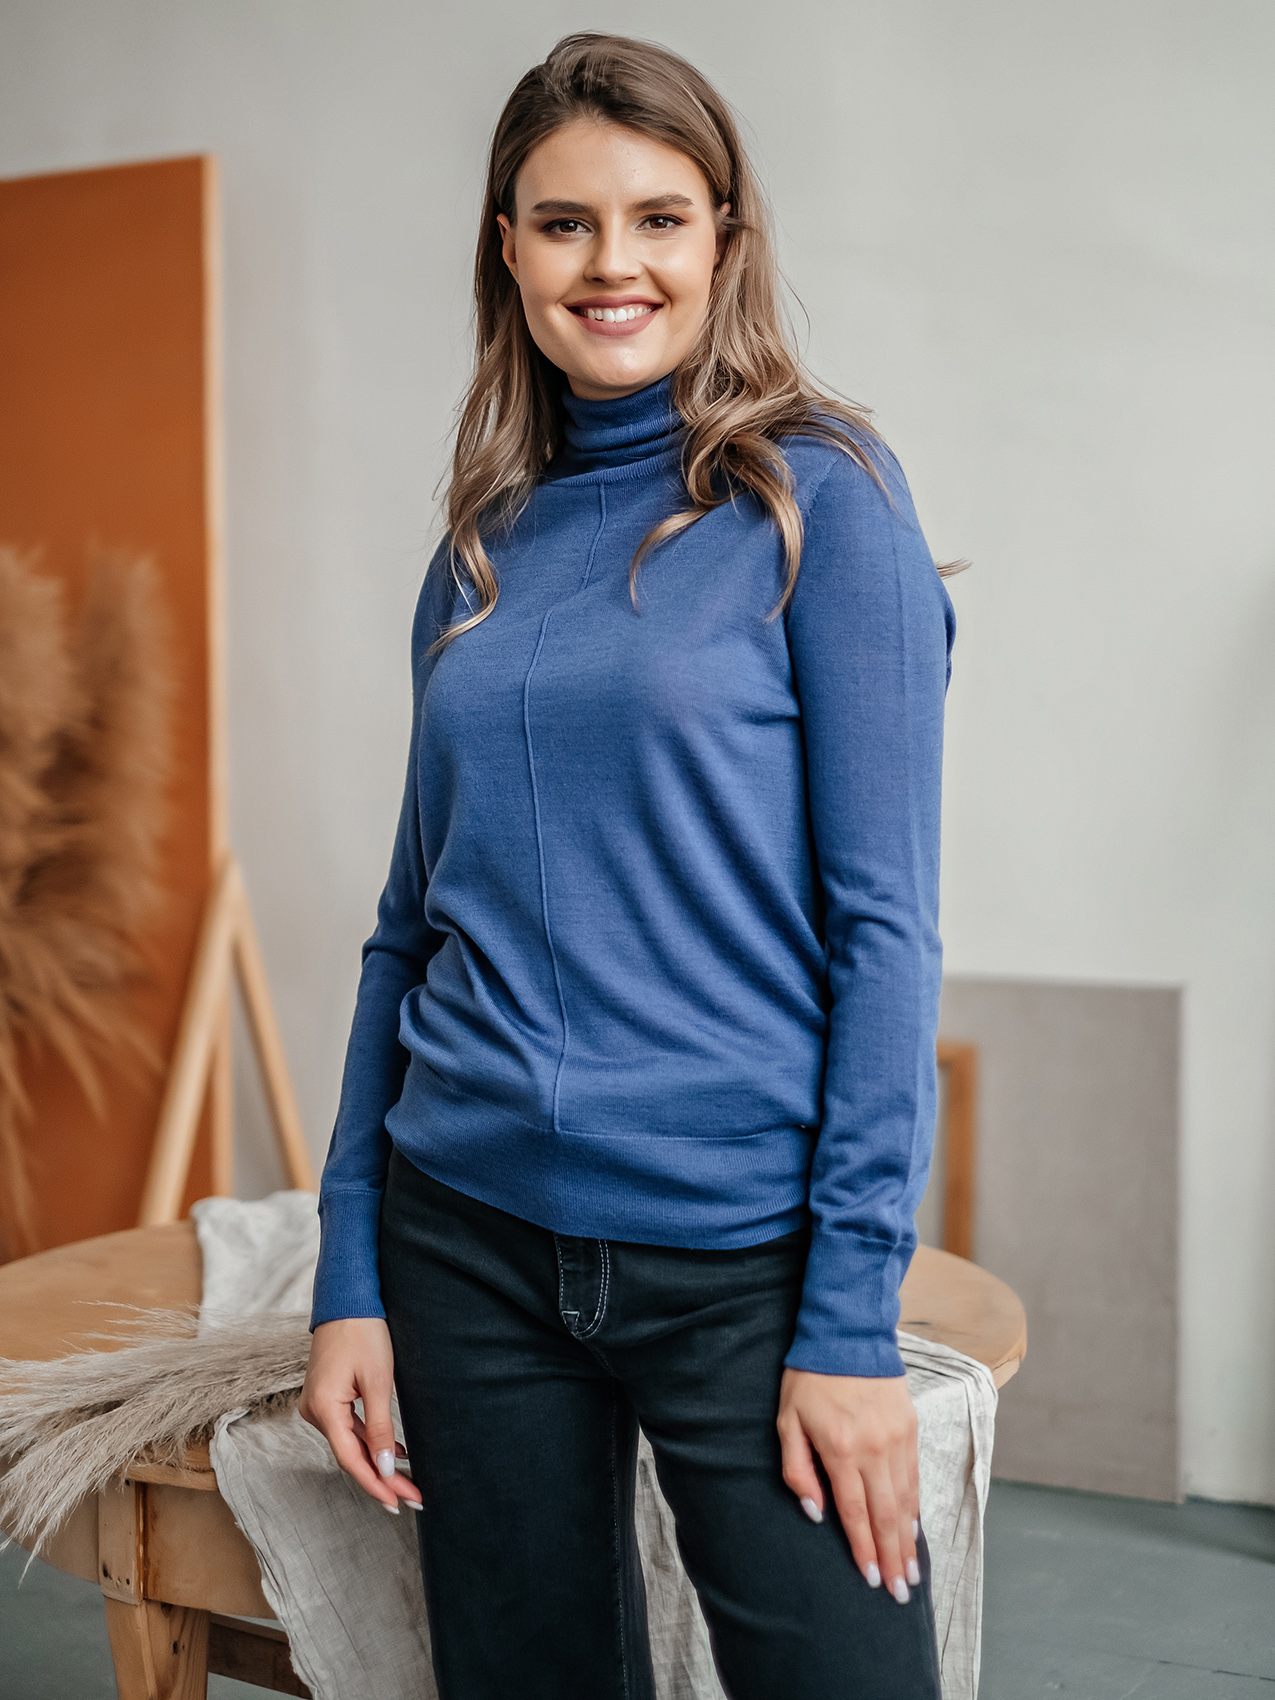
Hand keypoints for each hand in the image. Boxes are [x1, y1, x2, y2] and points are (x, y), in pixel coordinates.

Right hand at [298, 1318, 421, 1514]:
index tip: (398, 1503)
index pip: (350, 1460)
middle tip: (412, 1497)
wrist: (347, 1299)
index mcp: (323, 1408)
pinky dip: (369, 1441)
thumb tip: (385, 1468)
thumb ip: (380, 1427)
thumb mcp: (378, 1380)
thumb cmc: (364, 1331)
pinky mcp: (326, 1397)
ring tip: (408, 1480)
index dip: (375, 1485)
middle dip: (382, 1478)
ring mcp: (317, 1404)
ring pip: (349, 1444)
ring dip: (377, 1461)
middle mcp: (313, 1411)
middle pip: (350, 1455)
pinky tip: (393, 1453)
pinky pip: (348, 1428)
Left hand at [777, 1367, 919, 1602]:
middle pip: (887, 1515)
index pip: (855, 1512)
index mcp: (841, 1448)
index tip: (870, 1579)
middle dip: (893, 1558)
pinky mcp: (911, 1427)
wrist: (848, 1333)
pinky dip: (915, 1506)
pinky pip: (914, 1476)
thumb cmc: (809, 1378)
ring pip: (906, 1499)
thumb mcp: (787, 1420)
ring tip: (912, 1571)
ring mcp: (897, 1438)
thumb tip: (815, 1511)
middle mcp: (875, 1448)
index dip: (863, 1549)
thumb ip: (797, 1469)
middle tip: (900, 1592)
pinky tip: (914, 1528)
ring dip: (909, 1539)